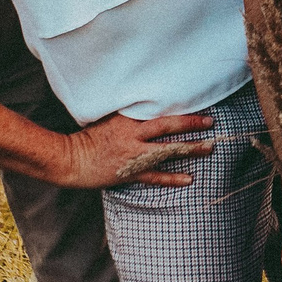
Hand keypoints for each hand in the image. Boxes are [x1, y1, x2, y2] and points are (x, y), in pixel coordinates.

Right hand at [60, 110, 215, 187]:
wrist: (70, 160)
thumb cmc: (89, 137)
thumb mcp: (109, 118)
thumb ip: (130, 114)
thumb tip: (150, 106)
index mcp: (127, 120)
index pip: (158, 111)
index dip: (179, 109)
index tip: (198, 103)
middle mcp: (133, 137)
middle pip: (167, 127)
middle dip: (191, 125)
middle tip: (211, 123)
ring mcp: (133, 156)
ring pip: (166, 152)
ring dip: (189, 150)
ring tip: (209, 148)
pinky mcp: (130, 174)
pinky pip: (156, 177)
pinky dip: (173, 178)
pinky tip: (189, 179)